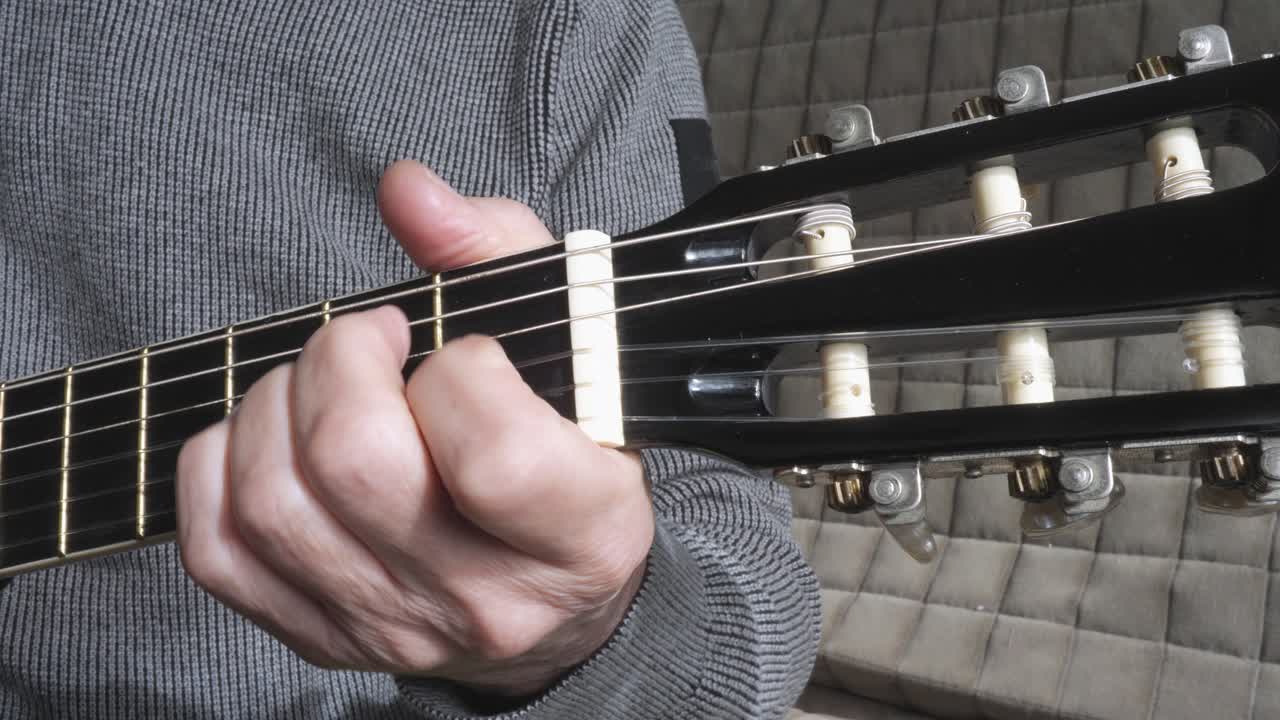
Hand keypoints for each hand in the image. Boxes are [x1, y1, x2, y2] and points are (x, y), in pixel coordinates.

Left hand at [176, 160, 653, 695]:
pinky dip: (221, 465)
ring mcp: (394, 627)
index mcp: (582, 533)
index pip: (492, 455)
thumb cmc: (564, 451)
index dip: (459, 369)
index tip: (465, 352)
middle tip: (372, 341)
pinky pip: (217, 548)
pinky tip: (273, 436)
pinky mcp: (319, 635)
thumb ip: (496, 250)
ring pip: (274, 501)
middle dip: (343, 361)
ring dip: (277, 403)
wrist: (550, 599)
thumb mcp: (569, 343)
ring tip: (325, 384)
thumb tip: (406, 192)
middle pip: (357, 467)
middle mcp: (487, 600)